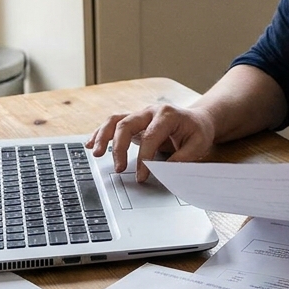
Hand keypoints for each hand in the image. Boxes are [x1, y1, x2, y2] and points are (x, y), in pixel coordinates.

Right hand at [85, 103, 215, 181]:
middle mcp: (150, 112)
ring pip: (115, 121)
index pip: (150, 137)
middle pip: (127, 125)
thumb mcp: (198, 144)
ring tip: (95, 152)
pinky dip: (100, 133)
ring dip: (102, 136)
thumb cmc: (197, 131)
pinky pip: (113, 124)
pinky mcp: (133, 122)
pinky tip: (90, 144)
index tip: (141, 176)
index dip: (143, 159)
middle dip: (119, 147)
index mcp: (167, 115)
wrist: (197, 119)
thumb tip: (164, 172)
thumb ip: (183, 158)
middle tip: (118, 168)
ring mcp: (140, 115)